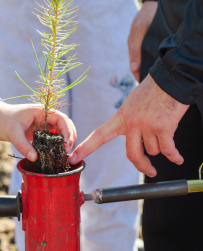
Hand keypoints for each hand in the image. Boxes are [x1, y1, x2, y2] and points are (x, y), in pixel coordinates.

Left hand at [0, 101, 75, 161]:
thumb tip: (35, 158)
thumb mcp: (13, 133)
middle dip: (69, 136)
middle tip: (67, 151)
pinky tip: (56, 153)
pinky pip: (52, 137)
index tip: (66, 144)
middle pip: (65, 124)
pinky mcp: (39, 131)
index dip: (67, 130)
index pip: (61, 118)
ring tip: (64, 153)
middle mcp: (45, 116)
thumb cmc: (3, 120)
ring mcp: (43, 124)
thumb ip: (24, 145)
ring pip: (60, 131)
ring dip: (64, 140)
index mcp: (42, 111)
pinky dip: (56, 144)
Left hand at [69, 75, 188, 176]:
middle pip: (132, 155)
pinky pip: (167, 150)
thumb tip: (136, 139)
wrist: (171, 79)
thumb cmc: (152, 92)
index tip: (73, 157)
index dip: (86, 148)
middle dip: (143, 166)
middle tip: (150, 171)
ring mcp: (146, 126)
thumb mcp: (132, 104)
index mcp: (121, 118)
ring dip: (161, 146)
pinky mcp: (163, 128)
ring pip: (153, 151)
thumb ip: (129, 122)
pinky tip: (178, 159)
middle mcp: (131, 123)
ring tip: (164, 130)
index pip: (99, 135)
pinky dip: (174, 156)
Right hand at [128, 1, 157, 81]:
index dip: (138, 76)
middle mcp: (135, 46)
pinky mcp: (144, 41)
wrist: (152, 4)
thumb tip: (134, 68)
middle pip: (137, 66)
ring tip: (151, 76)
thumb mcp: (140, 31)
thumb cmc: (146, 16)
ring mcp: (139, 44)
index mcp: (132, 46)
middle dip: (141, 75)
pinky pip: (144, 54)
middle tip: (148, 84)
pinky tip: (153, 64)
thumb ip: (136, 50)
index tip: (143, 85)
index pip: (134, 68)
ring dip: (145, 68)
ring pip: (141, 61)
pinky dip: (148, 61)